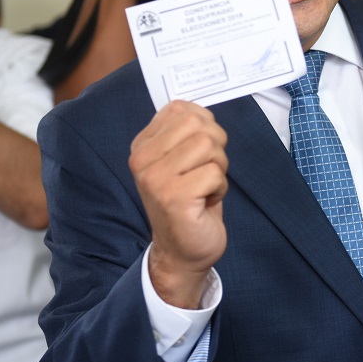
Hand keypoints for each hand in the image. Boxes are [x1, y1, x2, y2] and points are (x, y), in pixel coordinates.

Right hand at [129, 101, 228, 308]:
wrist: (182, 252)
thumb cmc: (189, 203)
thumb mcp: (181, 161)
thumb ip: (185, 133)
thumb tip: (202, 111)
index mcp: (142, 145)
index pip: (182, 109)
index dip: (204, 128)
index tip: (197, 155)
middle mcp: (142, 159)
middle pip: (198, 124)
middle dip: (216, 147)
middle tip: (205, 173)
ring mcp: (155, 178)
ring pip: (209, 146)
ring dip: (218, 169)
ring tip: (204, 188)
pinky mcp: (173, 197)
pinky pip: (215, 173)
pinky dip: (220, 188)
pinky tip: (205, 202)